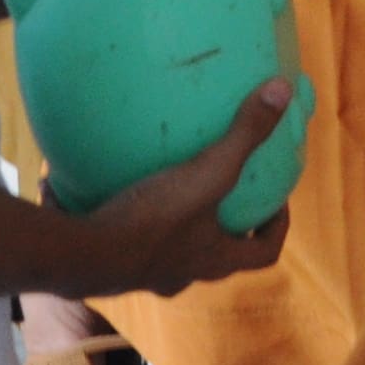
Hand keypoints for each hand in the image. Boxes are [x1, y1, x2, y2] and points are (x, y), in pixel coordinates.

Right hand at [60, 79, 294, 294]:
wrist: (82, 257)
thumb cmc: (153, 221)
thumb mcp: (207, 173)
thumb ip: (244, 135)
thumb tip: (281, 91)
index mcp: (215, 259)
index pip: (263, 254)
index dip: (276, 228)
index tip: (276, 202)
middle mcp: (184, 273)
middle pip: (217, 254)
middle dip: (224, 225)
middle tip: (227, 191)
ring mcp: (146, 273)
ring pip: (171, 249)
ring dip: (175, 222)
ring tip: (170, 183)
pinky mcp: (110, 263)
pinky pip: (124, 236)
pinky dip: (125, 213)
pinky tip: (111, 183)